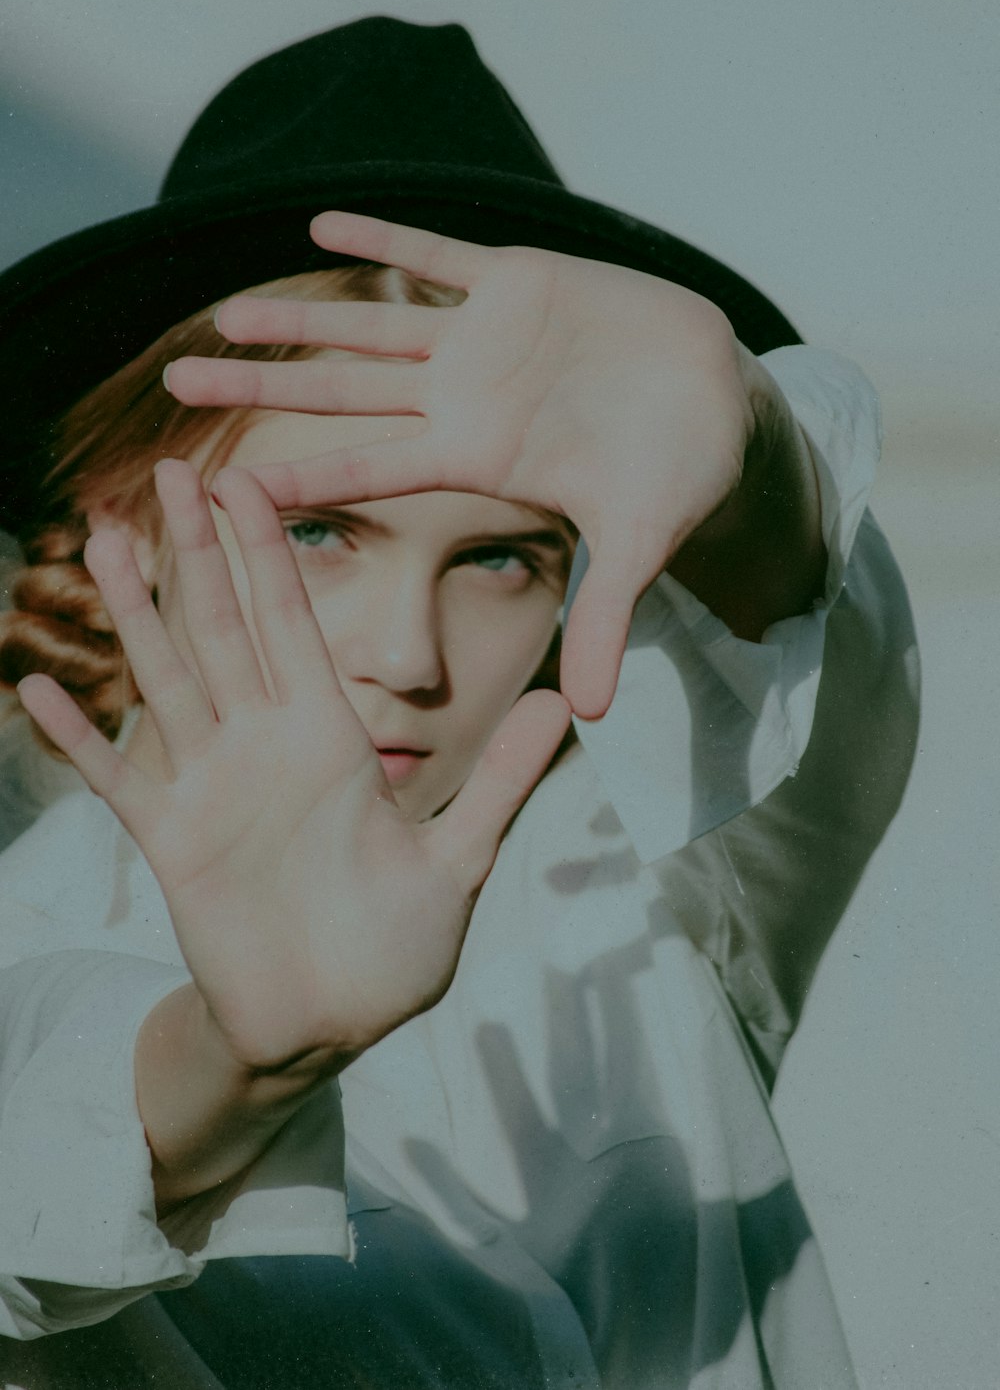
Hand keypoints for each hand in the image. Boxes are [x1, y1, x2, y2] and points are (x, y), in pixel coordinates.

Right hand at [18, 460, 569, 1074]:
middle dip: (196, 551)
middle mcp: (265, 746)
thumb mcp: (458, 859)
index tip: (245, 480)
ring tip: (102, 541)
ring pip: (167, 679)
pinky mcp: (173, 842)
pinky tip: (38, 688)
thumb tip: (562, 707)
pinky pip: (118, 779)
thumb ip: (500, 781)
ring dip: (134, 614)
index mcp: (329, 736)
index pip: (294, 623)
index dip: (268, 551)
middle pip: (223, 628)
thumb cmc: (395, 947)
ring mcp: (213, 788)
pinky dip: (79, 738)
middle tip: (167, 472)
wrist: (334, 1026)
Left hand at [165, 213, 761, 718]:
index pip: (371, 469)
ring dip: (302, 319)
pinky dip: (386, 241)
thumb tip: (595, 716)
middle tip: (183, 384)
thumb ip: (605, 617)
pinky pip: (439, 257)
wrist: (716, 405)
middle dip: (264, 390)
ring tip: (227, 313)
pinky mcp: (520, 281)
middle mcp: (462, 399)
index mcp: (475, 458)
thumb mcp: (638, 546)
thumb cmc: (676, 477)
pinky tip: (322, 227)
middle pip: (341, 395)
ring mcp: (483, 339)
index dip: (301, 476)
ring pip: (371, 327)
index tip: (225, 490)